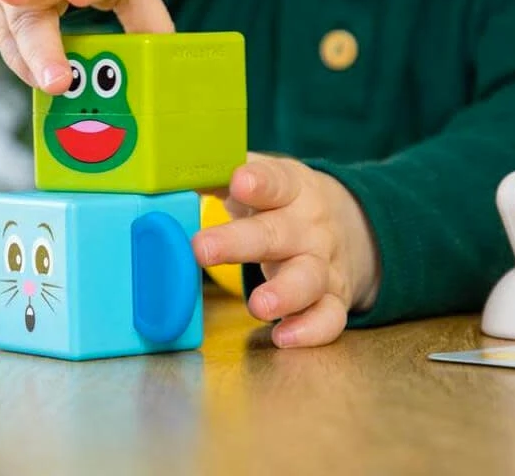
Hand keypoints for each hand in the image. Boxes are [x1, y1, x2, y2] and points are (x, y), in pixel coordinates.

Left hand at [193, 154, 379, 347]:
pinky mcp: (335, 297)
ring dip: (285, 293)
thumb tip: (163, 178)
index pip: (276, 181)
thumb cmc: (286, 204)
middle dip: (240, 242)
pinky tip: (283, 336)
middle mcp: (308, 226)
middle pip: (278, 233)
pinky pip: (329, 317)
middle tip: (202, 248)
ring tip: (258, 305)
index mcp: (291, 190)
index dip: (259, 182)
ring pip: (309, 278)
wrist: (351, 225)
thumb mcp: (260, 181)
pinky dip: (311, 328)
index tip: (239, 182)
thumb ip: (217, 178)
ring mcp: (324, 263)